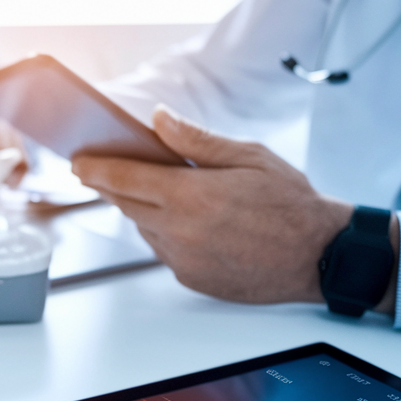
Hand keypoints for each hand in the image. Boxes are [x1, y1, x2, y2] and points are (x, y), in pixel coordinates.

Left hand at [73, 106, 353, 303]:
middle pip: (128, 205)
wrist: (321, 256)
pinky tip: (190, 221)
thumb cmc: (292, 205)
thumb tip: (160, 121)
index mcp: (193, 196)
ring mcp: (185, 260)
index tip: (79, 161)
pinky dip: (167, 234)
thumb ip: (197, 140)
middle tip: (107, 170)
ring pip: (146, 229)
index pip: (125, 179)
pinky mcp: (192, 280)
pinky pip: (165, 251)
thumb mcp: (248, 156)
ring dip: (146, 210)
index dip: (96, 168)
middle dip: (115, 186)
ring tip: (166, 193)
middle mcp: (182, 232)